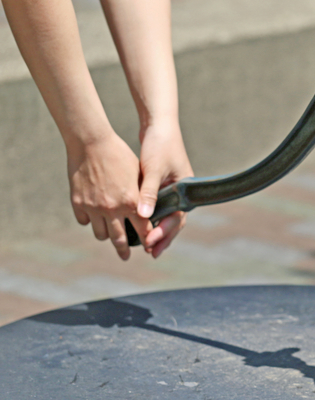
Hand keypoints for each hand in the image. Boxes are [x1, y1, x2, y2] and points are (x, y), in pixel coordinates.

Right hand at [66, 133, 150, 260]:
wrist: (91, 143)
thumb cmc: (120, 156)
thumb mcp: (138, 175)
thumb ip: (142, 196)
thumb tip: (151, 212)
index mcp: (131, 203)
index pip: (143, 230)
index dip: (147, 239)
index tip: (149, 246)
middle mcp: (113, 209)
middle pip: (119, 240)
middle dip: (124, 251)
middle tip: (125, 257)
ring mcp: (93, 207)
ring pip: (100, 234)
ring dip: (106, 235)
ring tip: (109, 235)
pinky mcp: (78, 203)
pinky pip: (84, 221)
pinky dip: (90, 221)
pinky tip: (94, 217)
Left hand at [138, 122, 192, 257]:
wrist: (160, 126)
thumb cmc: (160, 145)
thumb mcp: (154, 169)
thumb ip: (149, 192)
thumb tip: (143, 215)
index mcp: (185, 190)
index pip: (177, 218)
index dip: (164, 232)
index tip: (151, 243)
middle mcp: (181, 193)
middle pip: (173, 222)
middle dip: (162, 238)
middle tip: (151, 252)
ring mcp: (172, 191)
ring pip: (166, 217)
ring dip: (157, 230)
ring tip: (147, 245)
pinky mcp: (162, 187)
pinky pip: (158, 208)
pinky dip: (150, 218)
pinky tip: (140, 226)